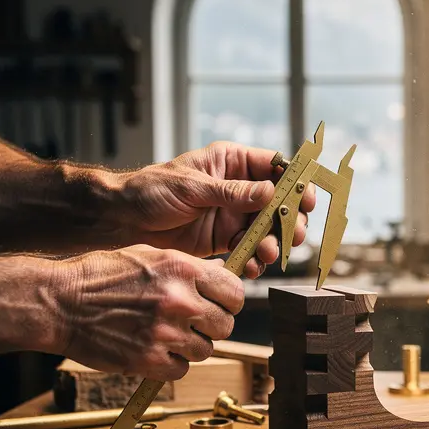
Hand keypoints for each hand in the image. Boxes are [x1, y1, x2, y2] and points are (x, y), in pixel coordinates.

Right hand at [50, 245, 243, 380]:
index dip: (229, 300)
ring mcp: (166, 333)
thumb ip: (189, 266)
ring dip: (191, 346)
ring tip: (167, 335)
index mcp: (183, 270)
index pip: (235, 292)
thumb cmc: (100, 275)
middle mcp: (180, 301)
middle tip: (192, 323)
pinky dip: (171, 365)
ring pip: (206, 350)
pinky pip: (182, 370)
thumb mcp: (149, 255)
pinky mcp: (149, 361)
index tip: (220, 303)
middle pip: (225, 325)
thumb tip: (223, 271)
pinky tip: (155, 350)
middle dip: (212, 325)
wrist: (59, 302)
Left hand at [114, 142, 316, 277]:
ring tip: (268, 253)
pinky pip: (249, 248)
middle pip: (279, 201)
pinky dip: (254, 259)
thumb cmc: (149, 190)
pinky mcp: (225, 239)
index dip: (295, 181)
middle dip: (289, 219)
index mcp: (231, 162)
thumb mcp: (191, 187)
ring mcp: (233, 215)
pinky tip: (251, 266)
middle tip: (292, 234)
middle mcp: (238, 188)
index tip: (307, 199)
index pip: (273, 166)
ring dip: (273, 242)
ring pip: (268, 228)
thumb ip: (231, 192)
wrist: (122, 221)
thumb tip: (270, 192)